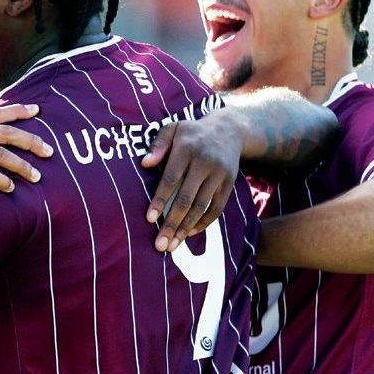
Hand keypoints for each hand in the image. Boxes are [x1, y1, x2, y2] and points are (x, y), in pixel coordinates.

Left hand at [141, 115, 240, 251]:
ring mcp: (219, 174)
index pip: (171, 179)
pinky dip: (203, 223)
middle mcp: (204, 163)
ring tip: (172, 245)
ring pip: (201, 207)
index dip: (160, 200)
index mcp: (186, 149)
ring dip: (186, 228)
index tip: (149, 219)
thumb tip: (144, 163)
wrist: (229, 130)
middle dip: (172, 223)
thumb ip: (158, 144)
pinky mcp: (229, 184)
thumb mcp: (173, 128)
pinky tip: (189, 233)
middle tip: (160, 244)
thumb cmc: (192, 132)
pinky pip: (216, 208)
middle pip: (186, 198)